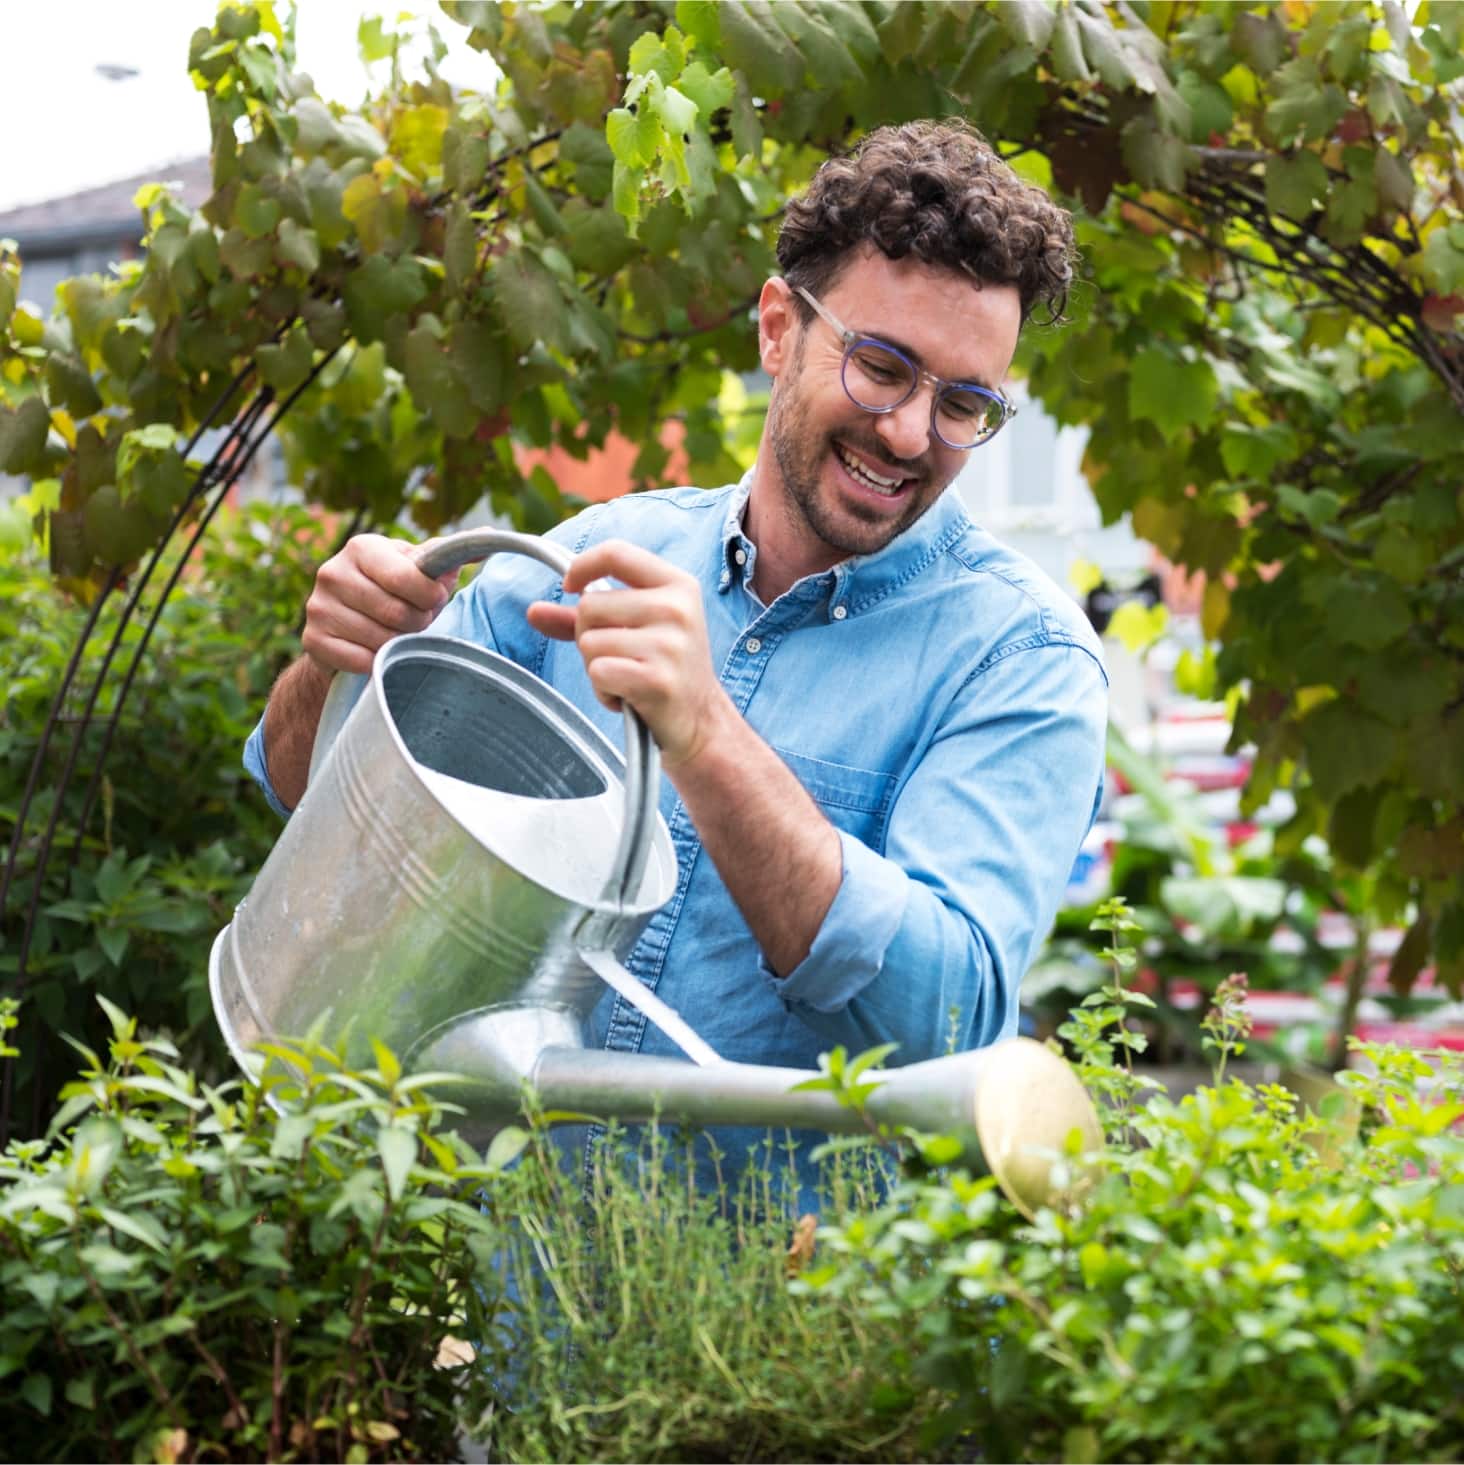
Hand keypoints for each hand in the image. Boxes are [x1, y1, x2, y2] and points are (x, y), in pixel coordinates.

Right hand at [301, 534, 456, 674]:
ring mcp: (318, 606)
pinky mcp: (312, 639)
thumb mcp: (419, 569)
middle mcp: (333, 572)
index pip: (406, 577)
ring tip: (399, 633)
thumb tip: (489, 535)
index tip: (435, 599)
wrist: (347, 626)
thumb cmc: (395, 592)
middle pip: (397, 612)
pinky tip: (378, 651)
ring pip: (381, 639)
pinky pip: (360, 660)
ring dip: (400, 643)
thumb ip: (449, 555)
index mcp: (362, 547)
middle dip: (418, 622)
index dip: (430, 595)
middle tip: (417, 620)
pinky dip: (378, 661)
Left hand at [526, 539, 733, 768]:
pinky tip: (625, 695)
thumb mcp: (637, 629)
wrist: (700, 721)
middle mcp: (677, 609)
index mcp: (677, 585)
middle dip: (588, 635)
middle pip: (590, 605)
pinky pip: (598, 672)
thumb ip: (586, 616)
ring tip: (626, 678)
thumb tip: (532, 611)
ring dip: (596, 667)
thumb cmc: (664, 668)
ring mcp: (670, 645)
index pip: (616, 553)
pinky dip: (602, 690)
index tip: (570, 587)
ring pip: (589, 642)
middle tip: (618, 657)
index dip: (582, 566)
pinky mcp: (658, 680)